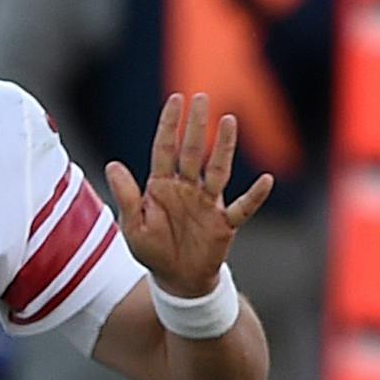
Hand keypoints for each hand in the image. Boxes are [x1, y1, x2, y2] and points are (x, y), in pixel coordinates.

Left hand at [108, 93, 272, 297]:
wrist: (177, 280)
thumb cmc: (152, 251)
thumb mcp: (133, 226)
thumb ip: (127, 196)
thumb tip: (113, 165)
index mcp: (161, 185)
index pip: (165, 148)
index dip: (170, 124)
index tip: (176, 99)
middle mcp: (186, 188)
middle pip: (193, 151)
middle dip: (196, 125)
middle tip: (202, 98)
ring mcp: (207, 203)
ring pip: (217, 170)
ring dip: (223, 147)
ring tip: (228, 121)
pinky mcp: (224, 223)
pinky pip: (243, 207)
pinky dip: (255, 196)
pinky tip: (266, 181)